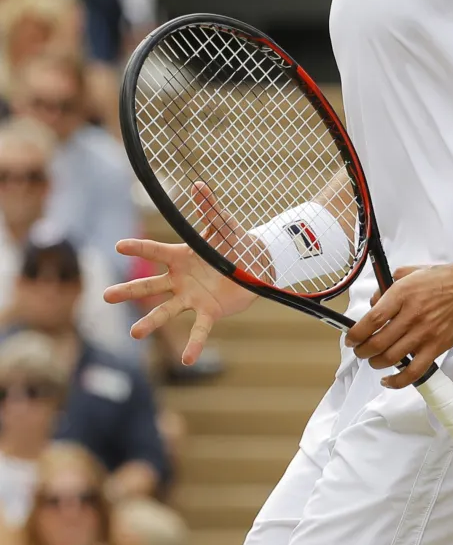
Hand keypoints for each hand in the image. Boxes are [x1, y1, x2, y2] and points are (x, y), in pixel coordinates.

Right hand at [104, 183, 264, 363]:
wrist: (255, 264)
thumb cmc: (234, 243)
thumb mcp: (222, 226)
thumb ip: (209, 208)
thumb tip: (198, 184)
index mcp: (181, 257)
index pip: (156, 252)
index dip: (139, 248)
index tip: (119, 246)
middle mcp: (180, 279)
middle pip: (150, 285)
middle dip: (128, 290)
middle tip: (105, 296)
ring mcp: (192, 297)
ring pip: (166, 310)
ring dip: (151, 322)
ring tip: (135, 333)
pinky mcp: (208, 311)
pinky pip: (199, 329)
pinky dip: (193, 344)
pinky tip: (186, 360)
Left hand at [345, 263, 452, 388]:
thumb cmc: (445, 279)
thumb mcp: (411, 272)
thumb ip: (389, 284)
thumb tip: (375, 300)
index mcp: (401, 295)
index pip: (370, 320)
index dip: (355, 334)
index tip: (350, 338)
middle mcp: (410, 316)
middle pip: (376, 343)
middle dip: (362, 351)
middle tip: (360, 350)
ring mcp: (424, 334)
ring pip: (391, 358)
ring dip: (376, 363)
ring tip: (373, 360)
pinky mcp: (436, 348)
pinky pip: (413, 372)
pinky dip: (398, 381)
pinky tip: (389, 380)